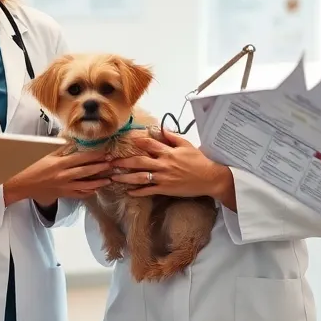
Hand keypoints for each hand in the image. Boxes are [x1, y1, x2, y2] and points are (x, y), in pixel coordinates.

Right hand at [3, 148, 113, 206]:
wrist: (18, 184)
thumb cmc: (28, 167)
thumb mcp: (42, 153)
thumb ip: (57, 148)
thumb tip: (70, 141)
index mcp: (59, 164)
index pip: (81, 159)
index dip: (94, 155)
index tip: (104, 152)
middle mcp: (63, 176)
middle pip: (86, 172)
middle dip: (100, 168)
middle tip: (112, 164)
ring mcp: (63, 187)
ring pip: (85, 186)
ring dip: (98, 182)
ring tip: (109, 179)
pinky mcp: (62, 194)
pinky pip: (78, 194)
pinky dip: (88, 192)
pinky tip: (95, 190)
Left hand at [110, 128, 235, 207]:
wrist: (210, 178)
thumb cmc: (199, 160)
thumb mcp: (186, 145)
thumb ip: (172, 137)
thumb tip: (161, 129)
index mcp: (168, 152)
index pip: (149, 145)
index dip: (136, 142)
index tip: (124, 141)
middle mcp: (163, 164)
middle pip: (139, 162)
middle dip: (123, 162)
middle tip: (110, 163)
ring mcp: (163, 178)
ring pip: (140, 177)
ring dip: (125, 178)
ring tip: (114, 178)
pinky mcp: (165, 189)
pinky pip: (148, 191)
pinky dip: (138, 192)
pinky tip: (128, 192)